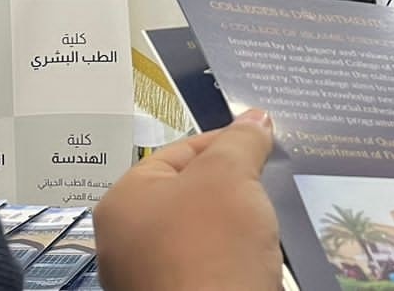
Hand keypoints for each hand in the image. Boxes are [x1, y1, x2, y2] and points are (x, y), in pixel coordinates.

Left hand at [94, 108, 280, 289]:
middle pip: (188, 195)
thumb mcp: (230, 177)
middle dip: (232, 186)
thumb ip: (241, 142)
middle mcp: (125, 243)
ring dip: (235, 227)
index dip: (224, 142)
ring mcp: (148, 281)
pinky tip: (260, 258)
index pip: (176, 153)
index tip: (264, 142)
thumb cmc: (211, 247)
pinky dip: (233, 261)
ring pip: (200, 237)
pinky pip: (208, 270)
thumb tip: (257, 118)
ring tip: (271, 218)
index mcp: (122, 202)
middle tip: (271, 179)